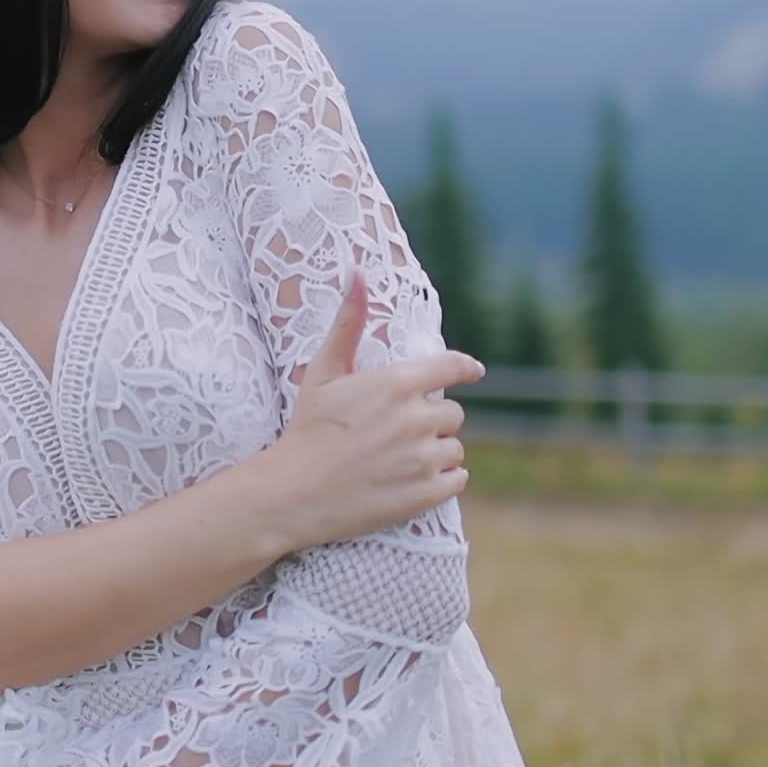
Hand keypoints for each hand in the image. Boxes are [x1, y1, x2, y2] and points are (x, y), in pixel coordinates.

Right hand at [254, 269, 480, 555]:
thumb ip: (349, 322)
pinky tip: (411, 479)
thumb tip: (357, 272)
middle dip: (432, 419)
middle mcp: (416, 419)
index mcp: (397, 383)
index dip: (464, 368)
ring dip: (436, 451)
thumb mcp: (324, 370)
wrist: (293, 491)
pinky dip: (441, 479)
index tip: (473, 371)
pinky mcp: (426, 494)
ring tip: (401, 457)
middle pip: (452, 413)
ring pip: (455, 448)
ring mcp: (423, 459)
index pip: (452, 368)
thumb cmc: (307, 426)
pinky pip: (457, 479)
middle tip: (398, 429)